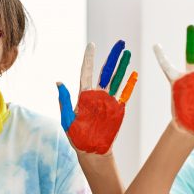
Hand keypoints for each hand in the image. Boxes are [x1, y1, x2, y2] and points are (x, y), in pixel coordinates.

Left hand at [56, 40, 137, 154]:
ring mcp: (108, 101)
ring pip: (117, 79)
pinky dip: (130, 84)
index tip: (92, 45)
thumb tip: (58, 82)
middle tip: (120, 43)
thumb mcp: (67, 119)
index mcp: (84, 95)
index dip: (89, 58)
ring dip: (123, 67)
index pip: (87, 72)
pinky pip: (125, 94)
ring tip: (128, 53)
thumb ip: (64, 100)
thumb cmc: (76, 136)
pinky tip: (134, 74)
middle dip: (113, 57)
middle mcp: (97, 95)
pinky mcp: (118, 109)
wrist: (91, 150)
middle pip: (106, 71)